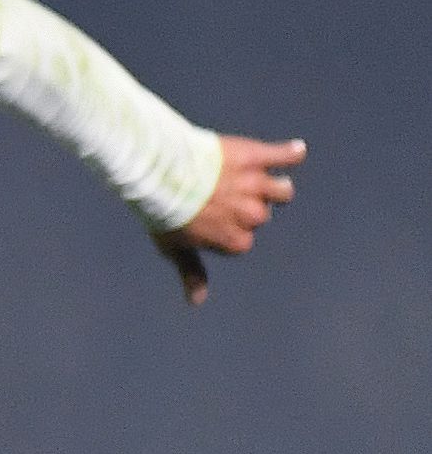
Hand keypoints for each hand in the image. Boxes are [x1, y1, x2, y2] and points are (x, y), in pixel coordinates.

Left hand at [152, 134, 305, 302]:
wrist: (159, 176)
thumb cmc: (165, 214)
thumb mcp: (175, 248)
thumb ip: (192, 273)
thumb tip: (196, 302)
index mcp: (237, 240)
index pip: (244, 237)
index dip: (226, 227)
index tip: (206, 217)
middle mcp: (252, 215)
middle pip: (261, 213)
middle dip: (244, 205)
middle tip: (216, 194)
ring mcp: (256, 185)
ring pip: (282, 190)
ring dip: (270, 186)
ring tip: (250, 178)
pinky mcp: (256, 157)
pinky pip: (283, 157)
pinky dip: (290, 154)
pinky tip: (294, 151)